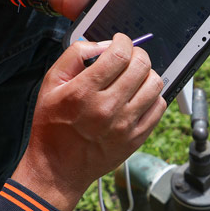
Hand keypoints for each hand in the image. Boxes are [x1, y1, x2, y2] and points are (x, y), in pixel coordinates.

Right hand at [11, 33, 166, 210]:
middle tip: (128, 57)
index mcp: (84, 92)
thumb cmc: (53, 126)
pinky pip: (159, 107)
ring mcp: (125, 125)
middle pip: (141, 66)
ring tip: (135, 77)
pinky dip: (152, 96)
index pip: (119, 54)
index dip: (123, 41)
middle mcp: (107, 108)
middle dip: (137, 54)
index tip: (120, 42)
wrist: (58, 168)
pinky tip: (139, 96)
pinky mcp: (136, 138)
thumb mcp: (50, 85)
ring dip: (147, 74)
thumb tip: (101, 45)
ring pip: (155, 84)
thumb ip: (74, 57)